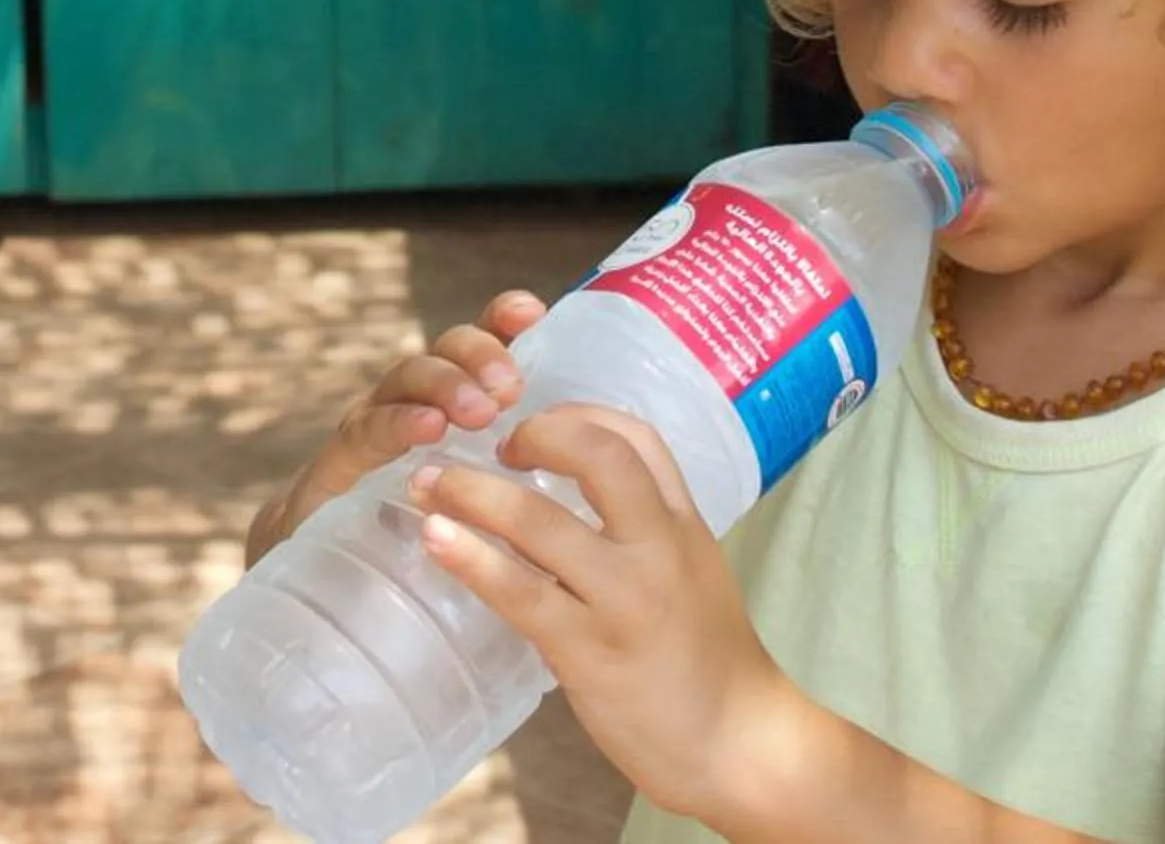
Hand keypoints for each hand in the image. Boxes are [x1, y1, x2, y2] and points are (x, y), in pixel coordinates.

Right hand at [247, 290, 547, 563]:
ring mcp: (374, 424)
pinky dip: (401, 423)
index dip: (502, 318)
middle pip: (447, 349)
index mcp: (453, 400)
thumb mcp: (485, 500)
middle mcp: (414, 399)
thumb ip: (527, 476)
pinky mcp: (340, 463)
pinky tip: (428, 429)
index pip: (480, 341)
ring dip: (447, 383)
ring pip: (410, 377)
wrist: (330, 575)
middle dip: (481, 353)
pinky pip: (370, 430)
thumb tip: (588, 459)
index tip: (532, 312)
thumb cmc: (426, 534)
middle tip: (510, 387)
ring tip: (480, 411)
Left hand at [408, 405, 804, 829]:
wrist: (740, 748)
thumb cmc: (709, 665)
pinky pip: (519, 591)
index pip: (637, 438)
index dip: (577, 415)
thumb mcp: (694, 575)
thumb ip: (644, 534)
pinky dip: (470, 557)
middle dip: (533, 433)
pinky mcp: (589, 652)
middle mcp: (658, 549)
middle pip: (596, 455)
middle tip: (483, 446)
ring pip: (538, 521)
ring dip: (470, 492)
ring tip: (424, 484)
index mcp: (684, 526)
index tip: (533, 425)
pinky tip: (435, 539)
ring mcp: (623, 599)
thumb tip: (573, 501)